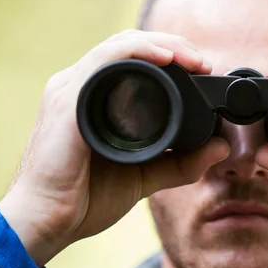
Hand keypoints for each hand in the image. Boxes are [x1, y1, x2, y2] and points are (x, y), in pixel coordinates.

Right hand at [0, 30, 228, 267]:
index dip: (171, 55)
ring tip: (193, 59)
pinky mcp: (68, 103)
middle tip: (203, 63)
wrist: (46, 223)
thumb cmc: (84, 199)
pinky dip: (138, 54)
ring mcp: (71, 90)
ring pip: (120, 46)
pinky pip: (104, 61)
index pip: (133, 59)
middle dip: (172, 46)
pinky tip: (165, 59)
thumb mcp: (144, 176)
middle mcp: (79, 86)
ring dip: (162, 45)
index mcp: (93, 99)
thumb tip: (220, 148)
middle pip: (129, 45)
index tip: (203, 69)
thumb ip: (180, 163)